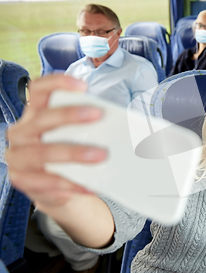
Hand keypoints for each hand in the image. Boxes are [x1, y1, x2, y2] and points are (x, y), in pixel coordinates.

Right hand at [6, 75, 106, 210]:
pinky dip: (71, 183)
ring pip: (43, 152)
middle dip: (69, 115)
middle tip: (98, 115)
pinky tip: (90, 184)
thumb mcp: (71, 136)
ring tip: (100, 155)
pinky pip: (47, 182)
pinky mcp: (24, 181)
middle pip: (42, 119)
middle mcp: (21, 133)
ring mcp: (19, 157)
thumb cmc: (66, 153)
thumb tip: (118, 122)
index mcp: (34, 114)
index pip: (38, 90)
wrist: (52, 189)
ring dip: (73, 153)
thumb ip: (86, 126)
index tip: (83, 85)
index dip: (57, 83)